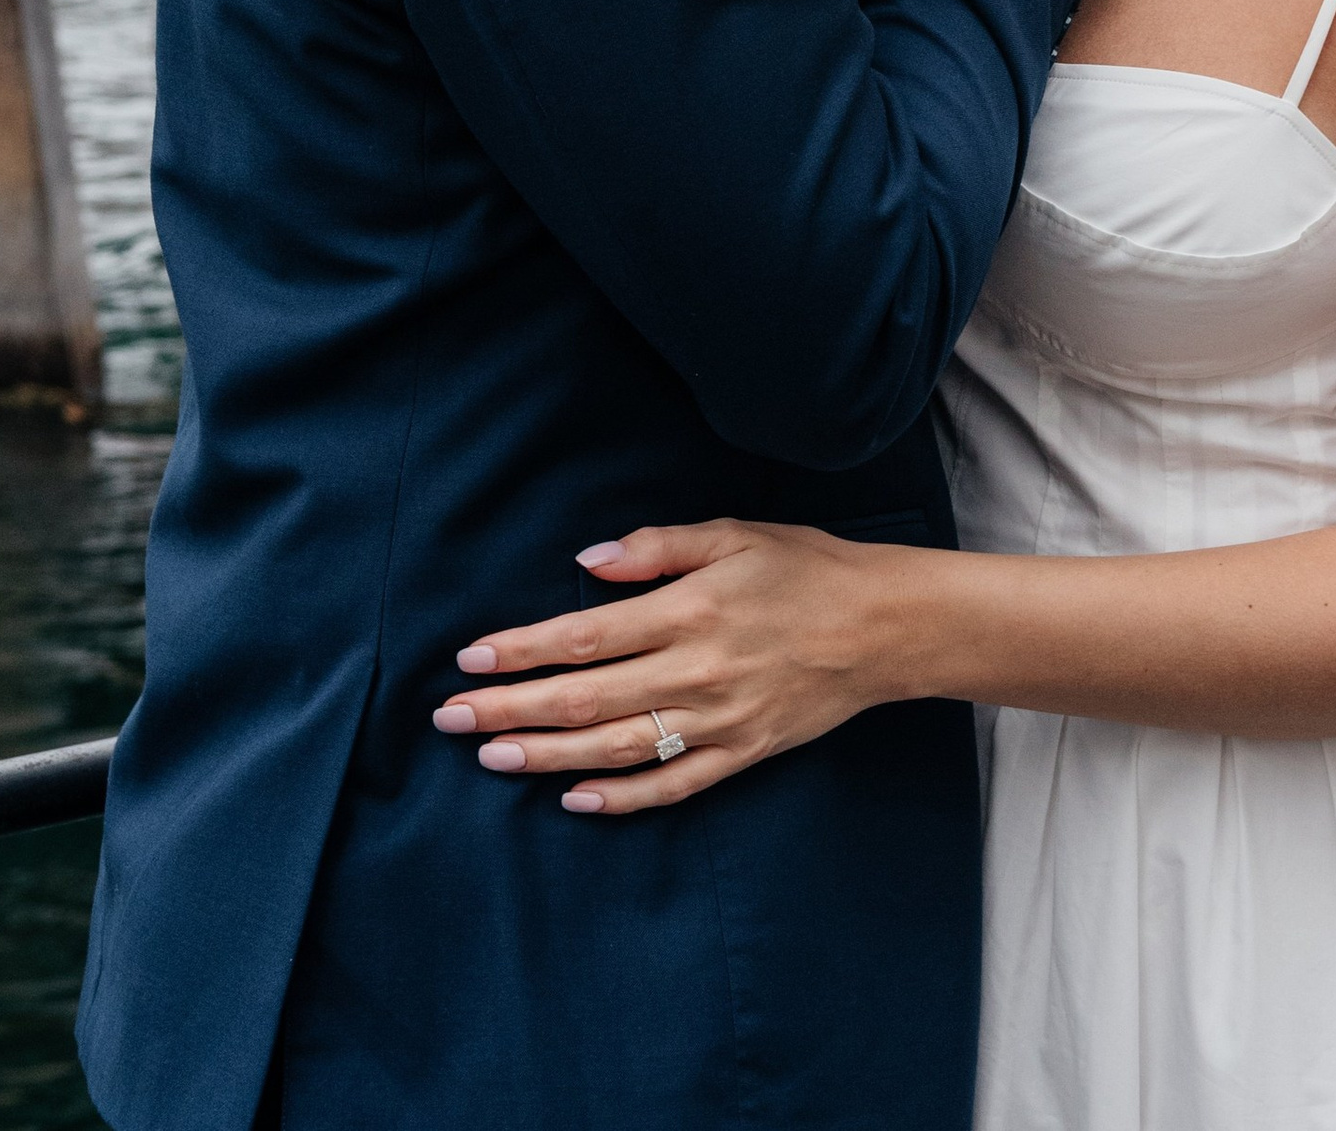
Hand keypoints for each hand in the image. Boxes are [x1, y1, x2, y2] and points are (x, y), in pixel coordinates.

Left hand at [431, 519, 913, 814]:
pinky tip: (574, 800)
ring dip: (547, 754)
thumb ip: (656, 547)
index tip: (469, 658)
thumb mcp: (733, 534)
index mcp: (689, 610)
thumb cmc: (806, 567)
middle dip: (510, 708)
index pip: (584, 637)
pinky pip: (672, 785)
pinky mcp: (742, 753)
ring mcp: (719, 720)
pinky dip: (620, 798)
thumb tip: (586, 562)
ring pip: (615, 748)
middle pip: (585, 699)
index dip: (520, 650)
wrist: (883, 626)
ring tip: (492, 757)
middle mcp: (696, 671)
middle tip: (451, 719)